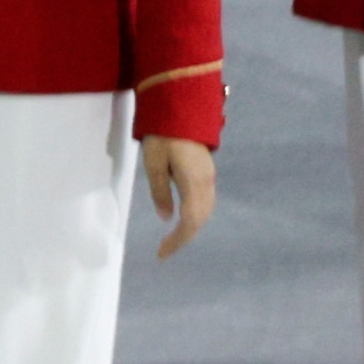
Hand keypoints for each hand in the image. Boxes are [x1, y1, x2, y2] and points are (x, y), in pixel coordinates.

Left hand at [141, 137, 218, 258]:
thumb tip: (166, 218)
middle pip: (200, 219)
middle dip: (184, 237)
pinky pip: (206, 202)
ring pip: (205, 211)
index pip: (190, 220)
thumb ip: (159, 191)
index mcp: (193, 182)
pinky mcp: (208, 173)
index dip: (178, 240)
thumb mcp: (153, 163)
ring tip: (173, 239)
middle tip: (165, 250)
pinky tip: (185, 219)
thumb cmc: (163, 135)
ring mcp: (210, 178)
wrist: (183, 110)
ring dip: (191, 227)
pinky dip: (196, 216)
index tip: (162, 253)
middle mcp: (207, 183)